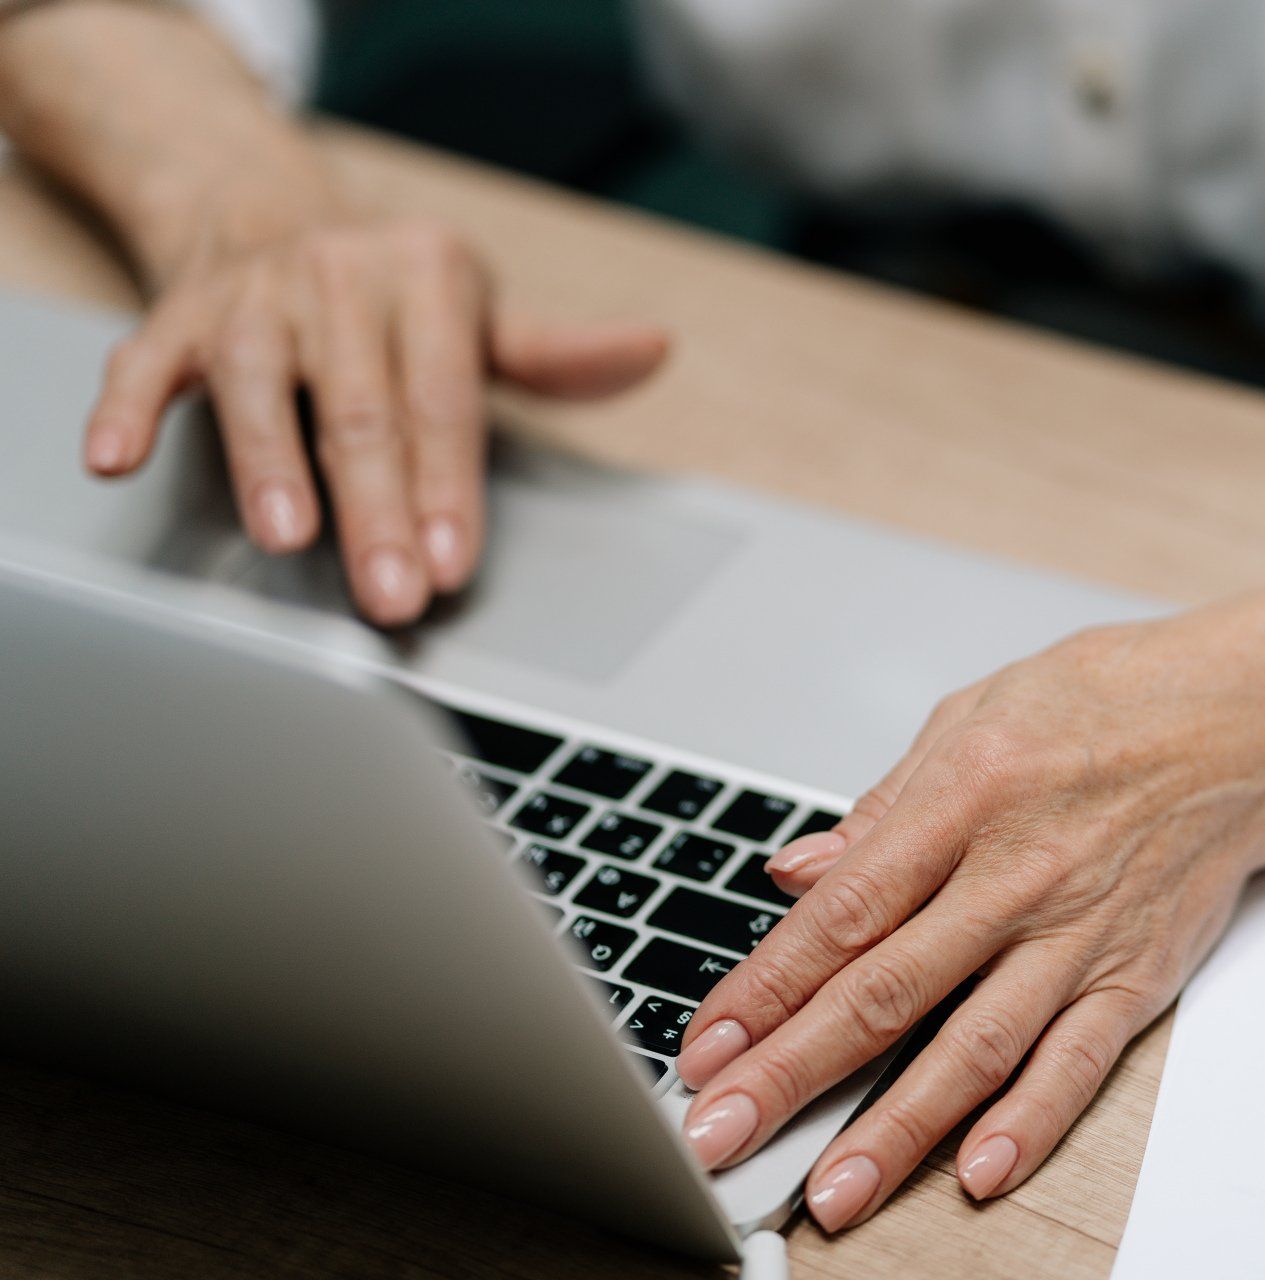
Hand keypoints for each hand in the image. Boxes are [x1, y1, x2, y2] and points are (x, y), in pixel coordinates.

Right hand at [81, 213, 668, 624]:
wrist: (268, 212)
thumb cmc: (396, 296)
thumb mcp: (482, 314)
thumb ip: (556, 354)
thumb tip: (653, 350)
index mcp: (426, 278)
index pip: (444, 401)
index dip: (448, 487)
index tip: (454, 563)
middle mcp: (337, 279)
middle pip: (359, 412)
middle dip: (377, 508)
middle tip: (390, 594)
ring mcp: (253, 298)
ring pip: (258, 383)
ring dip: (267, 461)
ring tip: (285, 536)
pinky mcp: (176, 316)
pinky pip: (145, 361)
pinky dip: (127, 408)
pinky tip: (114, 457)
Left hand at [671, 568, 1264, 1231]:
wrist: (1250, 719)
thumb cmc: (1110, 702)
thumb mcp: (976, 715)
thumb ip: (883, 807)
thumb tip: (796, 872)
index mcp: (963, 795)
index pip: (843, 912)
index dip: (765, 986)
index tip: (707, 1046)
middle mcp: (1016, 871)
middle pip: (886, 991)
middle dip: (792, 1073)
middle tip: (722, 1135)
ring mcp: (1080, 930)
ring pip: (975, 1045)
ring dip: (896, 1126)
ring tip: (834, 1190)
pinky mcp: (1139, 971)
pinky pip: (1078, 1059)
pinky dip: (1030, 1119)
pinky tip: (979, 1170)